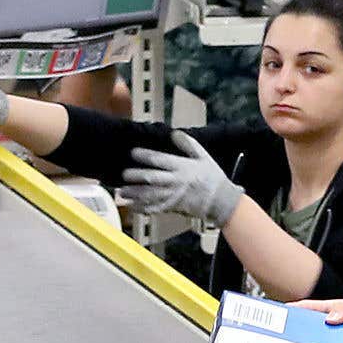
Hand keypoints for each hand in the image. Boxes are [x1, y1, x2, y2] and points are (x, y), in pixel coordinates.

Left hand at [119, 133, 241, 225]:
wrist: (221, 200)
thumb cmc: (212, 178)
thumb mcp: (203, 156)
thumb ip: (188, 144)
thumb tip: (175, 133)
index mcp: (182, 167)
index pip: (159, 160)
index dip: (145, 156)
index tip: (133, 153)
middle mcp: (175, 181)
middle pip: (151, 178)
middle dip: (135, 176)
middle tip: (123, 175)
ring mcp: (173, 196)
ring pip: (150, 195)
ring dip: (135, 194)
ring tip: (122, 192)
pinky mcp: (173, 208)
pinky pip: (155, 208)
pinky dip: (143, 208)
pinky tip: (132, 207)